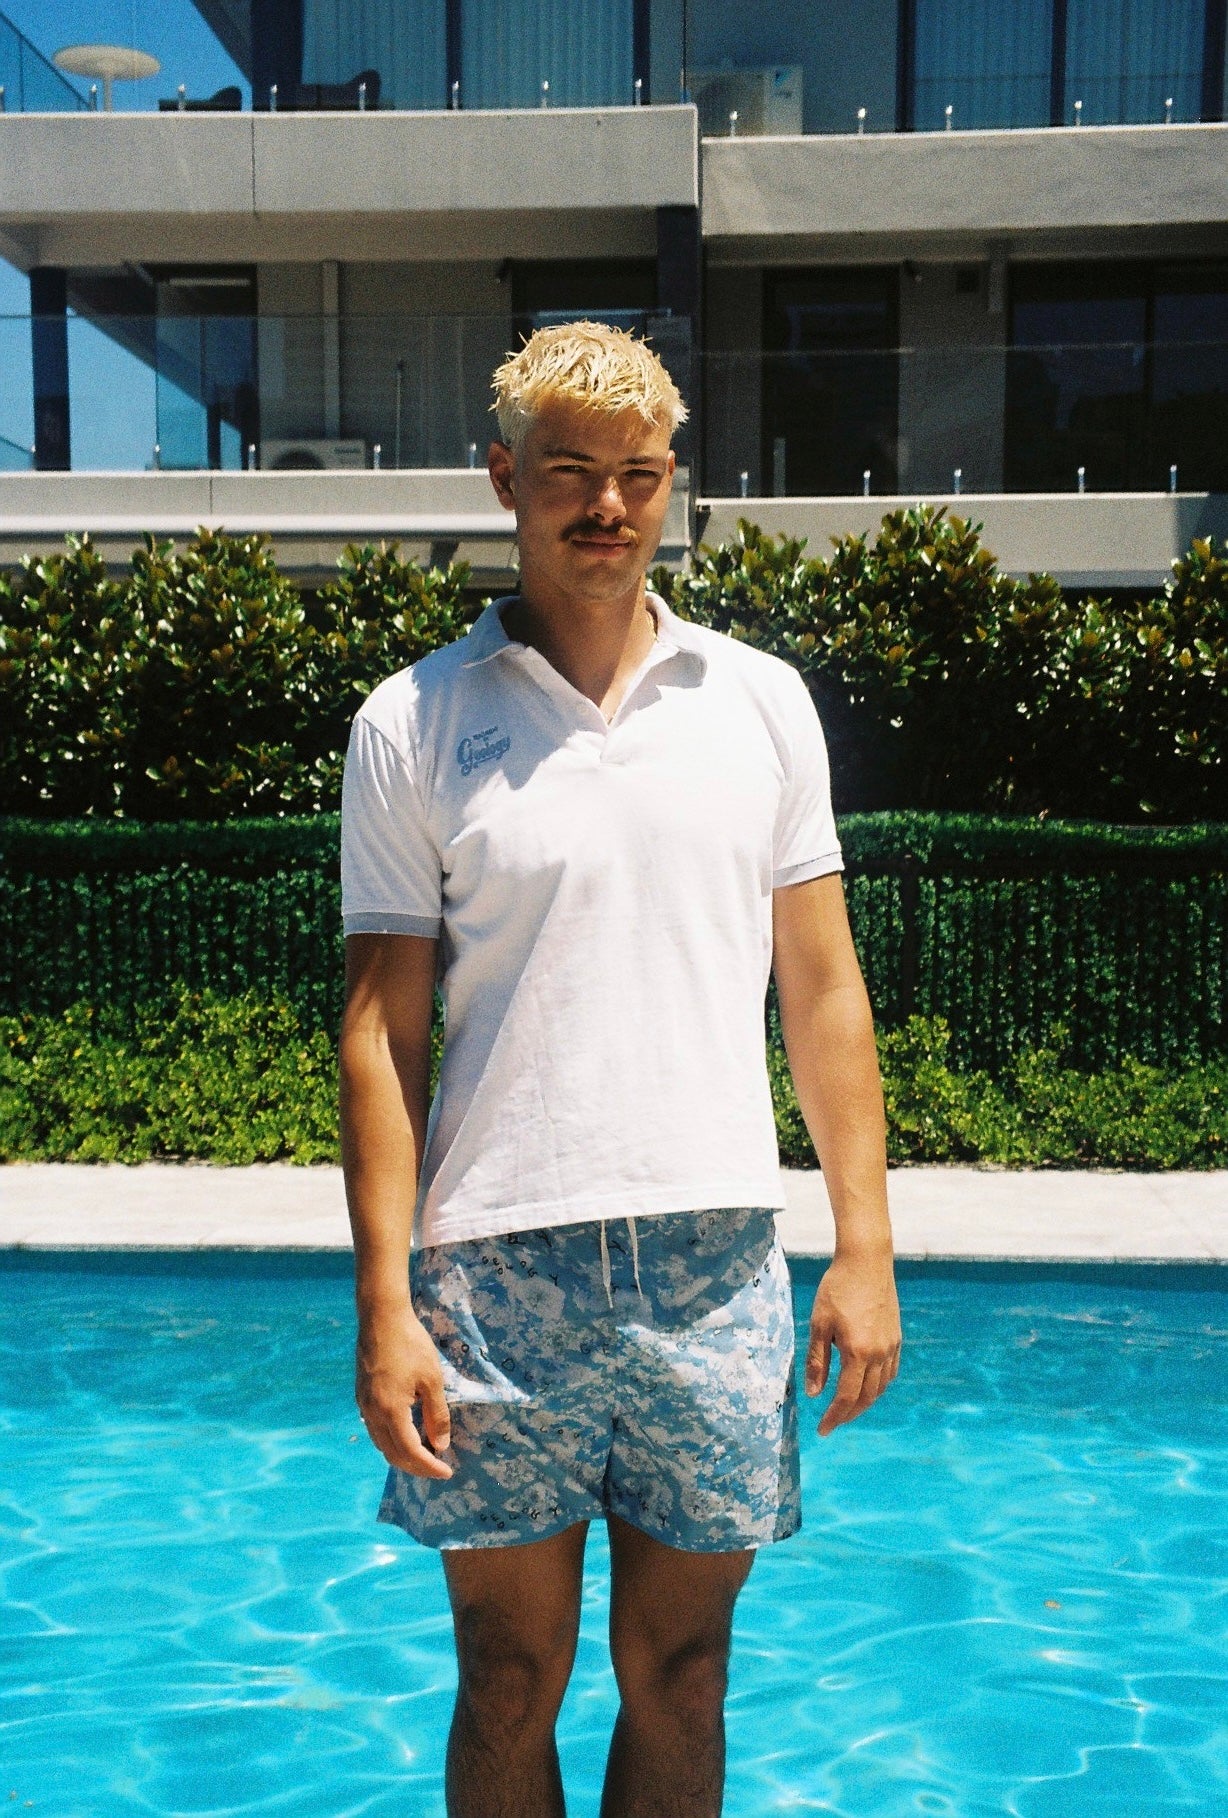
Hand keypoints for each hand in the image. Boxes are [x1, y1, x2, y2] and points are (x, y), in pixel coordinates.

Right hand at [356, 1304, 453, 1479]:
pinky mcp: (361, 1397)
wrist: (381, 1318)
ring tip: (425, 1456)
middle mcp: (372, 1414)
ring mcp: (364, 1406)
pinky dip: (392, 1442)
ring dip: (403, 1456)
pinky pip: (375, 1431)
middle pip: (393, 1454)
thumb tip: (440, 1445)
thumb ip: (436, 1415)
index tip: (447, 1472)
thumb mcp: (432, 1379)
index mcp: (391, 1411)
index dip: (429, 1467)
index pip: (411, 1452)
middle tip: (438, 1468)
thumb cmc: (411, 1345)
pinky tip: (406, 1436)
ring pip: (381, 1444)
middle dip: (416, 1467)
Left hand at [805, 1251, 901, 1435]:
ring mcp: (891, 1346)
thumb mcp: (819, 1324)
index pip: (846, 1397)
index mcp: (857, 1352)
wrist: (866, 1261)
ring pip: (881, 1387)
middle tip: (832, 1423)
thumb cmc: (837, 1289)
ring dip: (864, 1401)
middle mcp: (879, 1354)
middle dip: (849, 1414)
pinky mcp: (896, 1337)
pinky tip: (866, 1384)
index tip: (822, 1430)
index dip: (834, 1417)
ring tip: (846, 1407)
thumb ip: (818, 1361)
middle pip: (866, 1397)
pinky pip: (890, 1372)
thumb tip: (814, 1394)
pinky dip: (878, 1385)